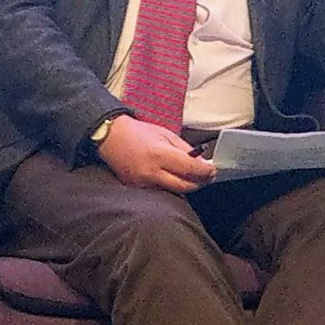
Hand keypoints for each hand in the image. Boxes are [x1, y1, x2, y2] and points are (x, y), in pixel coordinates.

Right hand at [97, 115, 215, 192]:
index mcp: (159, 154)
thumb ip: (185, 150)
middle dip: (200, 182)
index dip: (205, 172)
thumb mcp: (166, 135)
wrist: (112, 138)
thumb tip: (202, 164)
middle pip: (184, 186)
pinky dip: (171, 185)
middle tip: (208, 177)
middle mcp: (151, 172)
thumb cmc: (140, 133)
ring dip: (186, 185)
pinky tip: (174, 177)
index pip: (189, 169)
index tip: (213, 171)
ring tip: (192, 175)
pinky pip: (161, 190)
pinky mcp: (137, 189)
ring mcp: (143, 183)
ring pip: (174, 191)